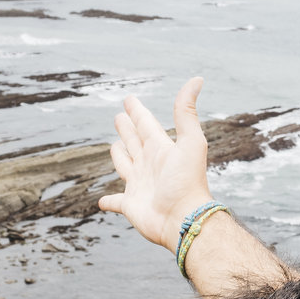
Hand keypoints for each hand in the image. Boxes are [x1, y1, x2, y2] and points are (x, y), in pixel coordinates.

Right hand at [101, 76, 210, 250]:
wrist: (183, 219)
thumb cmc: (187, 181)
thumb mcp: (189, 141)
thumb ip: (186, 112)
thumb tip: (197, 79)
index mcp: (161, 149)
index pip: (147, 125)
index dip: (138, 111)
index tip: (129, 100)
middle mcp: (149, 166)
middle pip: (135, 142)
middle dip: (127, 129)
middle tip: (119, 117)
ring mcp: (140, 186)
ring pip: (125, 167)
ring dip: (119, 157)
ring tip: (114, 148)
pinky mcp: (131, 206)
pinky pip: (116, 202)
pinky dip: (109, 202)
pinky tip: (102, 201)